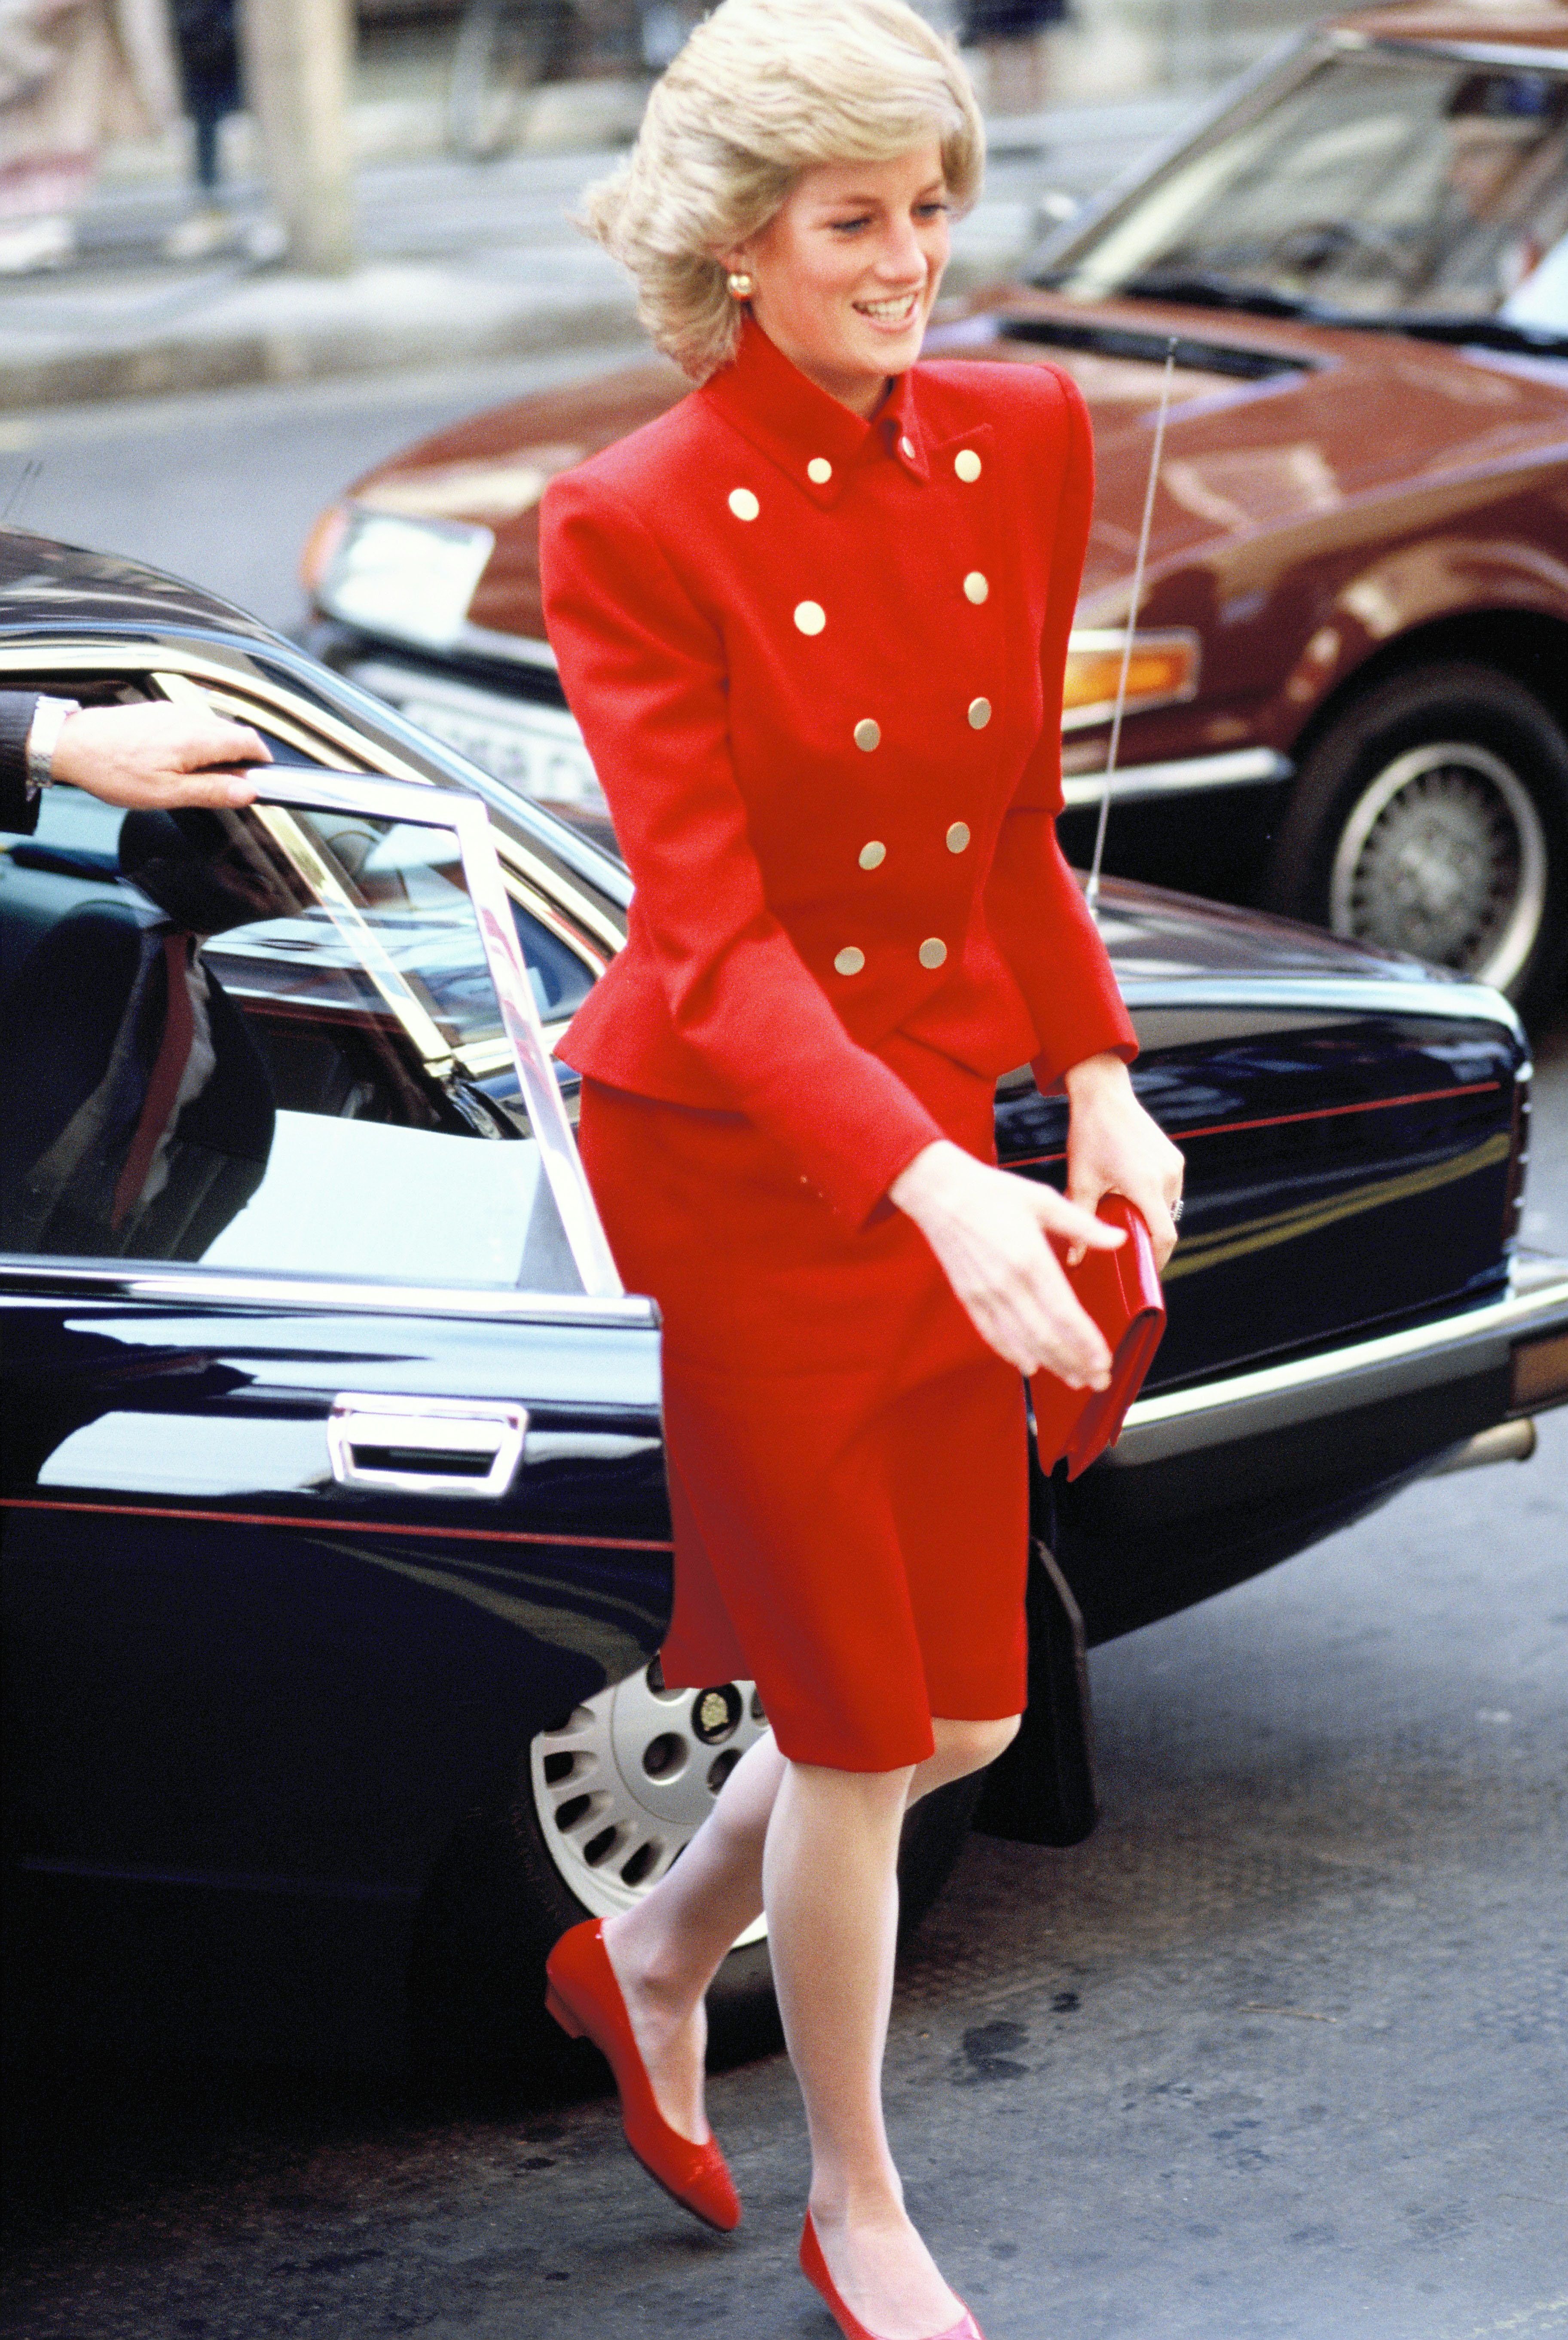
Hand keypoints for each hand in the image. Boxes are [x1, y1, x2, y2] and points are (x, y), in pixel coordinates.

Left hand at [50, 703, 270, 810]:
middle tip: (230, 785)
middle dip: (240, 757)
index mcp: (196, 738)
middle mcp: (188, 717)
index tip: (262, 777)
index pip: (249, 741)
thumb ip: (212, 791)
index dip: (262, 760)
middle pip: (233, 732)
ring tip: (199, 776)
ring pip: (212, 727)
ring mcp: (172, 711)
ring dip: (218, 750)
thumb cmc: (113, 769)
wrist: (72, 744)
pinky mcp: (158, 711)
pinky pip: (191, 723)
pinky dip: (198, 741)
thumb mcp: (166, 794)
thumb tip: (247, 792)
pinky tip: (178, 761)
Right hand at [889, 1138, 1126, 1384]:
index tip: (1104, 1360)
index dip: (1086, 1342)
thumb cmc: (992, 1191)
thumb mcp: (1043, 1199)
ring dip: (1050, 1364)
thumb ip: (1082, 1225)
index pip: (1065, 1313)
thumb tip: (1119, 1240)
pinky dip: (1012, 1354)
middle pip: (1046, 1337)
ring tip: (1074, 1379)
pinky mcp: (969, 1296)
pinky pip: (992, 1334)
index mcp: (1030, 1259)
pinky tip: (1030, 1366)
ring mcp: (985, 1294)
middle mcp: (1007, 1283)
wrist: (939, 1191)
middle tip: (1099, 1381)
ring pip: (1021, 1342)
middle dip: (1075, 1363)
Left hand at [1062, 1052, 1184, 1270]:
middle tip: (1122, 1247)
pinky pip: (1168, 1190)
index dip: (1157, 1259)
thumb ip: (1081, 1220)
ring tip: (1122, 1218)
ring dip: (1149, 1218)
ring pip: (1167, 1208)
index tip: (1143, 1272)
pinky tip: (1129, 1196)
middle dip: (1146, 1238)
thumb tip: (1075, 1259)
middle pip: (1164, 1223)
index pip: (1164, 1236)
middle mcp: (1167, 1176)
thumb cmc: (1089, 1135)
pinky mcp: (1174, 1157)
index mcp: (1146, 1185)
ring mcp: (1174, 1165)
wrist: (1104, 1094)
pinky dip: (1153, 1200)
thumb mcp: (1080, 1181)